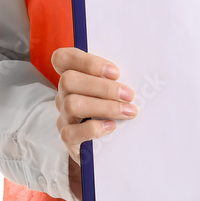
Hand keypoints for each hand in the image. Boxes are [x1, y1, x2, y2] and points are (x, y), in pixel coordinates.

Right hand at [51, 48, 138, 167]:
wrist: (107, 142)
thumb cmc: (113, 105)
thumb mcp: (113, 87)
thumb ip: (115, 78)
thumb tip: (137, 71)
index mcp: (73, 74)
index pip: (63, 58)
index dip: (87, 61)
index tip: (115, 72)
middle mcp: (64, 93)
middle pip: (68, 80)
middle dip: (103, 87)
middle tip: (128, 95)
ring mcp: (63, 115)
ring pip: (72, 104)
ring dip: (104, 107)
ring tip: (127, 111)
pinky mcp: (66, 137)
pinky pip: (71, 133)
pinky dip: (94, 128)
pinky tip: (112, 126)